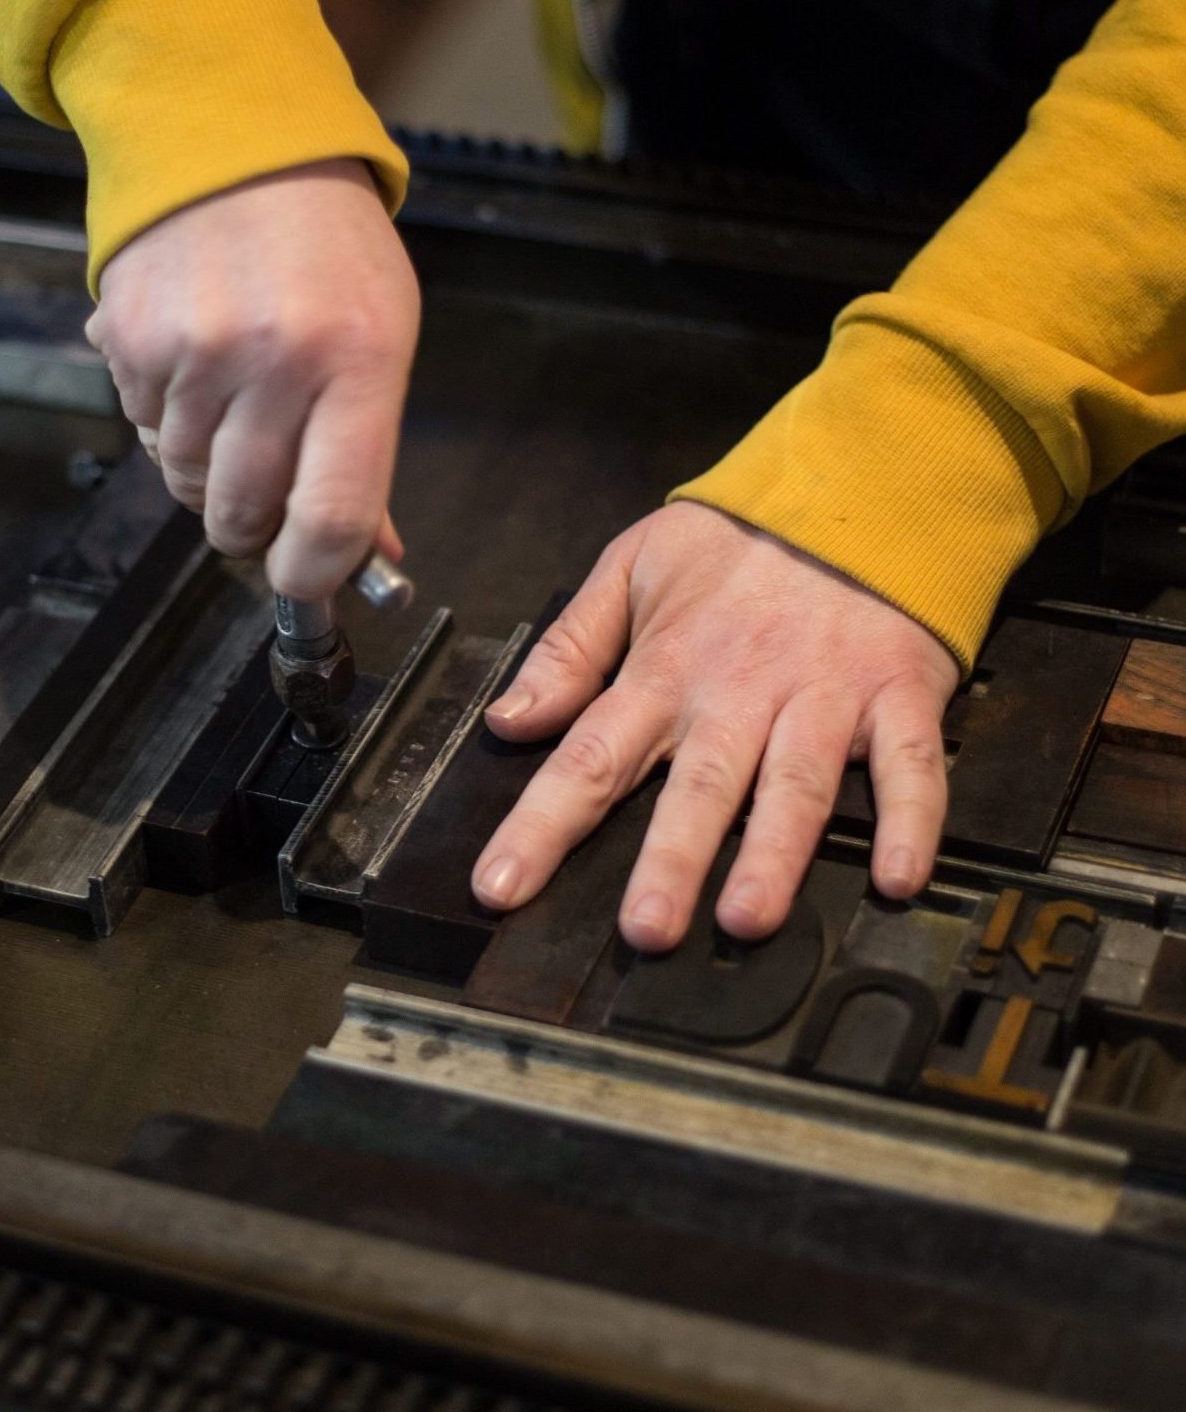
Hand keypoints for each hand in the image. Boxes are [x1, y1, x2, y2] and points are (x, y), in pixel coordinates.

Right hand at [89, 159, 419, 597]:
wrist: (230, 137)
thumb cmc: (326, 246)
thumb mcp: (380, 335)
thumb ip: (368, 450)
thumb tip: (371, 556)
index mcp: (357, 362)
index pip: (331, 518)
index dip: (311, 574)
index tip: (304, 581)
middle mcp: (273, 359)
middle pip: (242, 514)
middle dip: (250, 526)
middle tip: (263, 492)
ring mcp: (193, 350)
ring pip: (185, 480)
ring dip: (205, 469)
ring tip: (230, 400)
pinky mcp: (129, 339)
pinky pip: (142, 429)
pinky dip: (165, 420)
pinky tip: (192, 363)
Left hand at [471, 503, 960, 950]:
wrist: (857, 481)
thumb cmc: (738, 538)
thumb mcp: (631, 568)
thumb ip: (569, 650)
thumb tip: (509, 720)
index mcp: (667, 668)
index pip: (590, 756)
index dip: (542, 825)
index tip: (500, 885)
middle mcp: (740, 690)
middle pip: (697, 785)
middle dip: (670, 859)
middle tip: (644, 930)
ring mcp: (823, 695)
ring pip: (794, 784)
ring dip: (773, 853)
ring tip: (747, 918)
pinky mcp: (898, 694)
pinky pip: (909, 766)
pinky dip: (910, 821)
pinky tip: (900, 878)